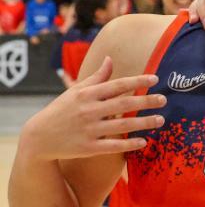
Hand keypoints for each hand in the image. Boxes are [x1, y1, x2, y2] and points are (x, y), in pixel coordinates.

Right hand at [20, 57, 165, 160]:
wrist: (38, 138)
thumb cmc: (61, 110)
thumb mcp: (75, 91)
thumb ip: (96, 77)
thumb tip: (110, 59)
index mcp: (86, 95)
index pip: (117, 85)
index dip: (137, 80)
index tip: (155, 78)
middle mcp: (89, 111)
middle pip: (123, 104)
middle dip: (146, 101)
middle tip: (164, 99)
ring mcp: (89, 130)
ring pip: (122, 125)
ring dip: (144, 122)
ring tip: (160, 120)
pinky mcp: (88, 147)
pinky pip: (113, 145)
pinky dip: (129, 144)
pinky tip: (144, 141)